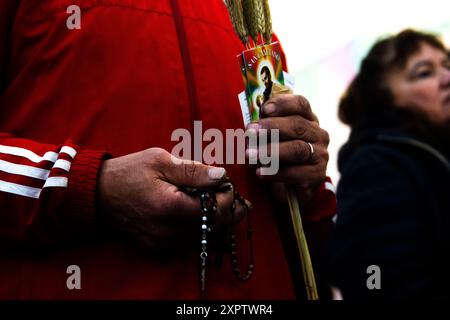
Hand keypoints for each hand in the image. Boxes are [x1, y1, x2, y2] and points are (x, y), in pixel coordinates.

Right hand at [97, 148, 247, 252]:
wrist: (97, 194)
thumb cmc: (129, 172)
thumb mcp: (160, 161)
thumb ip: (194, 171)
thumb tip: (222, 176)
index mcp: (171, 207)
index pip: (215, 209)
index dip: (229, 198)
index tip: (229, 185)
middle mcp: (168, 231)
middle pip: (213, 228)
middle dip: (230, 214)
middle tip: (242, 204)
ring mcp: (162, 243)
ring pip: (203, 239)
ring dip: (218, 224)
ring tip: (228, 210)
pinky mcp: (157, 248)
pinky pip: (188, 244)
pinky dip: (201, 233)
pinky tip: (205, 220)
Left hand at [246, 94, 329, 203]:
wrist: (291, 188)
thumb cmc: (279, 157)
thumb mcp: (272, 139)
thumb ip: (265, 129)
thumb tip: (251, 127)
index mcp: (308, 119)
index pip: (300, 104)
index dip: (283, 104)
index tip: (264, 109)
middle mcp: (318, 134)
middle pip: (297, 125)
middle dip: (271, 128)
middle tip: (249, 132)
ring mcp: (320, 155)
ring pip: (297, 149)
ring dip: (270, 151)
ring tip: (249, 155)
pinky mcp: (317, 175)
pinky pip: (296, 173)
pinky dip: (275, 173)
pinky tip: (260, 173)